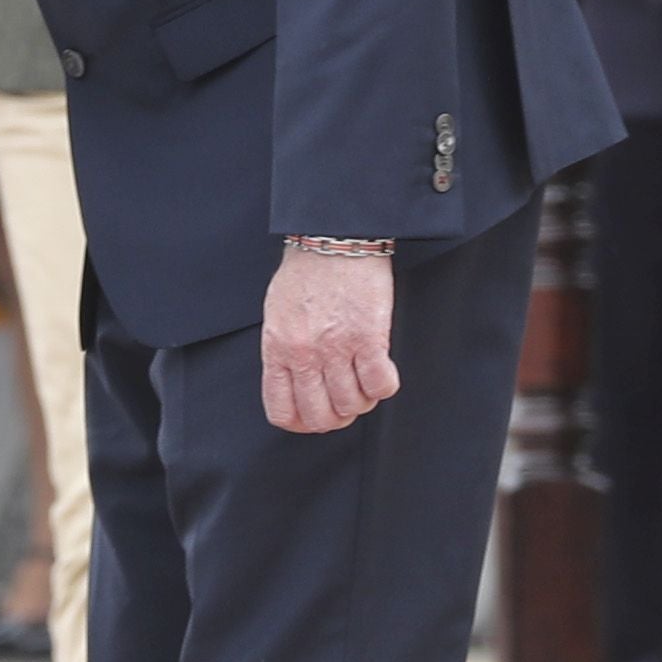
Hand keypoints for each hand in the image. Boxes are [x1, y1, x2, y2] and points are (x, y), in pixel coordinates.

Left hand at [260, 243, 402, 434]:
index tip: (317, 416)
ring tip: (366, 381)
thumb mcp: (278, 315)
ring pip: (352, 405)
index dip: (303, 423)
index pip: (283, 411)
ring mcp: (336, 348)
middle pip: (320, 416)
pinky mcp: (368, 337)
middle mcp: (304, 354)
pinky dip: (384, 386)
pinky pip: (380, 385)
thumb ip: (284, 351)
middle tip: (347, 404)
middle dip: (337, 418)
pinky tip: (383, 370)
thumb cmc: (306, 272)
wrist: (333, 237)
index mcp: (277, 349)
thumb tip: (296, 382)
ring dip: (363, 400)